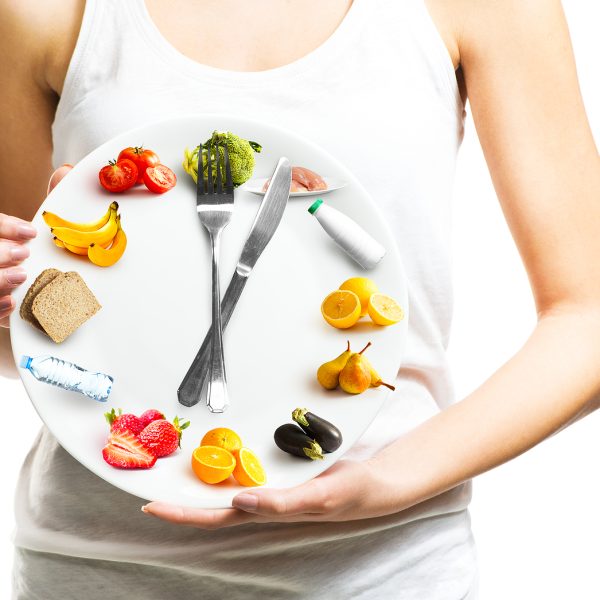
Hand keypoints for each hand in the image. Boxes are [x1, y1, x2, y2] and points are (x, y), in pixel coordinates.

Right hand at [0, 164, 71, 327]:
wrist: (45, 296)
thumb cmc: (44, 255)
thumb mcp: (45, 229)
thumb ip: (53, 202)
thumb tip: (64, 172)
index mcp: (3, 237)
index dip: (4, 226)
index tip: (30, 233)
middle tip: (23, 254)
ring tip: (21, 277)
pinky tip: (12, 303)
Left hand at [142, 459, 387, 528]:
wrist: (372, 483)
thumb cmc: (349, 495)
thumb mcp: (318, 498)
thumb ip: (281, 503)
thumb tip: (238, 503)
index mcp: (265, 511)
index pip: (213, 517)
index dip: (181, 514)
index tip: (150, 505)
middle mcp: (261, 500)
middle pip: (210, 501)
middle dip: (179, 492)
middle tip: (148, 475)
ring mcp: (268, 484)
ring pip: (224, 483)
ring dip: (197, 475)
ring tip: (171, 460)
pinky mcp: (278, 469)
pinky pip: (244, 466)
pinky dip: (225, 459)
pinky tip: (217, 448)